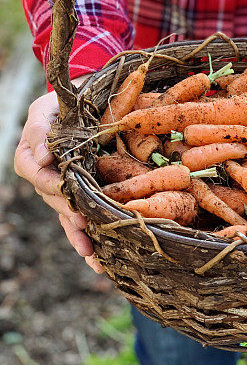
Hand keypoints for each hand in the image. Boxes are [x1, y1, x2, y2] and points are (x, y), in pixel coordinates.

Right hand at [13, 80, 102, 272]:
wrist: (81, 106)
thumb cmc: (61, 104)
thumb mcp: (47, 107)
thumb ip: (41, 128)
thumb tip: (41, 155)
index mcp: (31, 154)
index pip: (33, 171)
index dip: (47, 181)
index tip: (61, 188)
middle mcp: (44, 176)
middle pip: (52, 197)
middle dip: (67, 212)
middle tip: (83, 223)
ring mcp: (60, 190)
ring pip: (66, 216)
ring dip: (78, 236)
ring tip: (92, 256)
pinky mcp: (77, 198)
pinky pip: (80, 220)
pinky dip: (87, 240)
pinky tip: (98, 260)